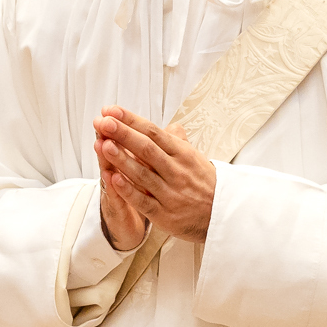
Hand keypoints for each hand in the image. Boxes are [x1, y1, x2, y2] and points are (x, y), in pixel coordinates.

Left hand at [94, 106, 215, 244]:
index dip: (131, 120)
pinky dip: (128, 190)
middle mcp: (176, 171)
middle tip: (103, 122)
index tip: (111, 111)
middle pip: (147, 149)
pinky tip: (113, 179)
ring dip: (122, 159)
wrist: (224, 215)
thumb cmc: (204, 183)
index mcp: (182, 153)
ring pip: (143, 173)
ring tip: (103, 144)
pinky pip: (144, 201)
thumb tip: (171, 125)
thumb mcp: (195, 158)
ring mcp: (170, 193)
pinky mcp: (164, 214)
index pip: (154, 132)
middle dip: (123, 134)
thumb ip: (178, 142)